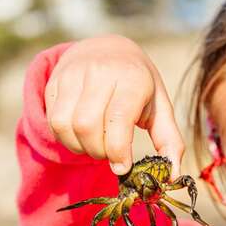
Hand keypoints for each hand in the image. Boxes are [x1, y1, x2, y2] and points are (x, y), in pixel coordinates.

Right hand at [44, 35, 184, 178]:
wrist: (109, 48)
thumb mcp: (160, 107)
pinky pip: (52, 120)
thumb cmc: (139, 86)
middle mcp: (100, 72)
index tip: (123, 167)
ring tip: (95, 144)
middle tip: (109, 154)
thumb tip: (173, 176)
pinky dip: (66, 137)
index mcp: (132, 78)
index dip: (118, 150)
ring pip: (65, 125)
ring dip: (79, 147)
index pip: (118, 119)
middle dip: (98, 151)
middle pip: (87, 126)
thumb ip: (170, 141)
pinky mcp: (54, 81)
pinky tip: (81, 133)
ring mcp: (73, 74)